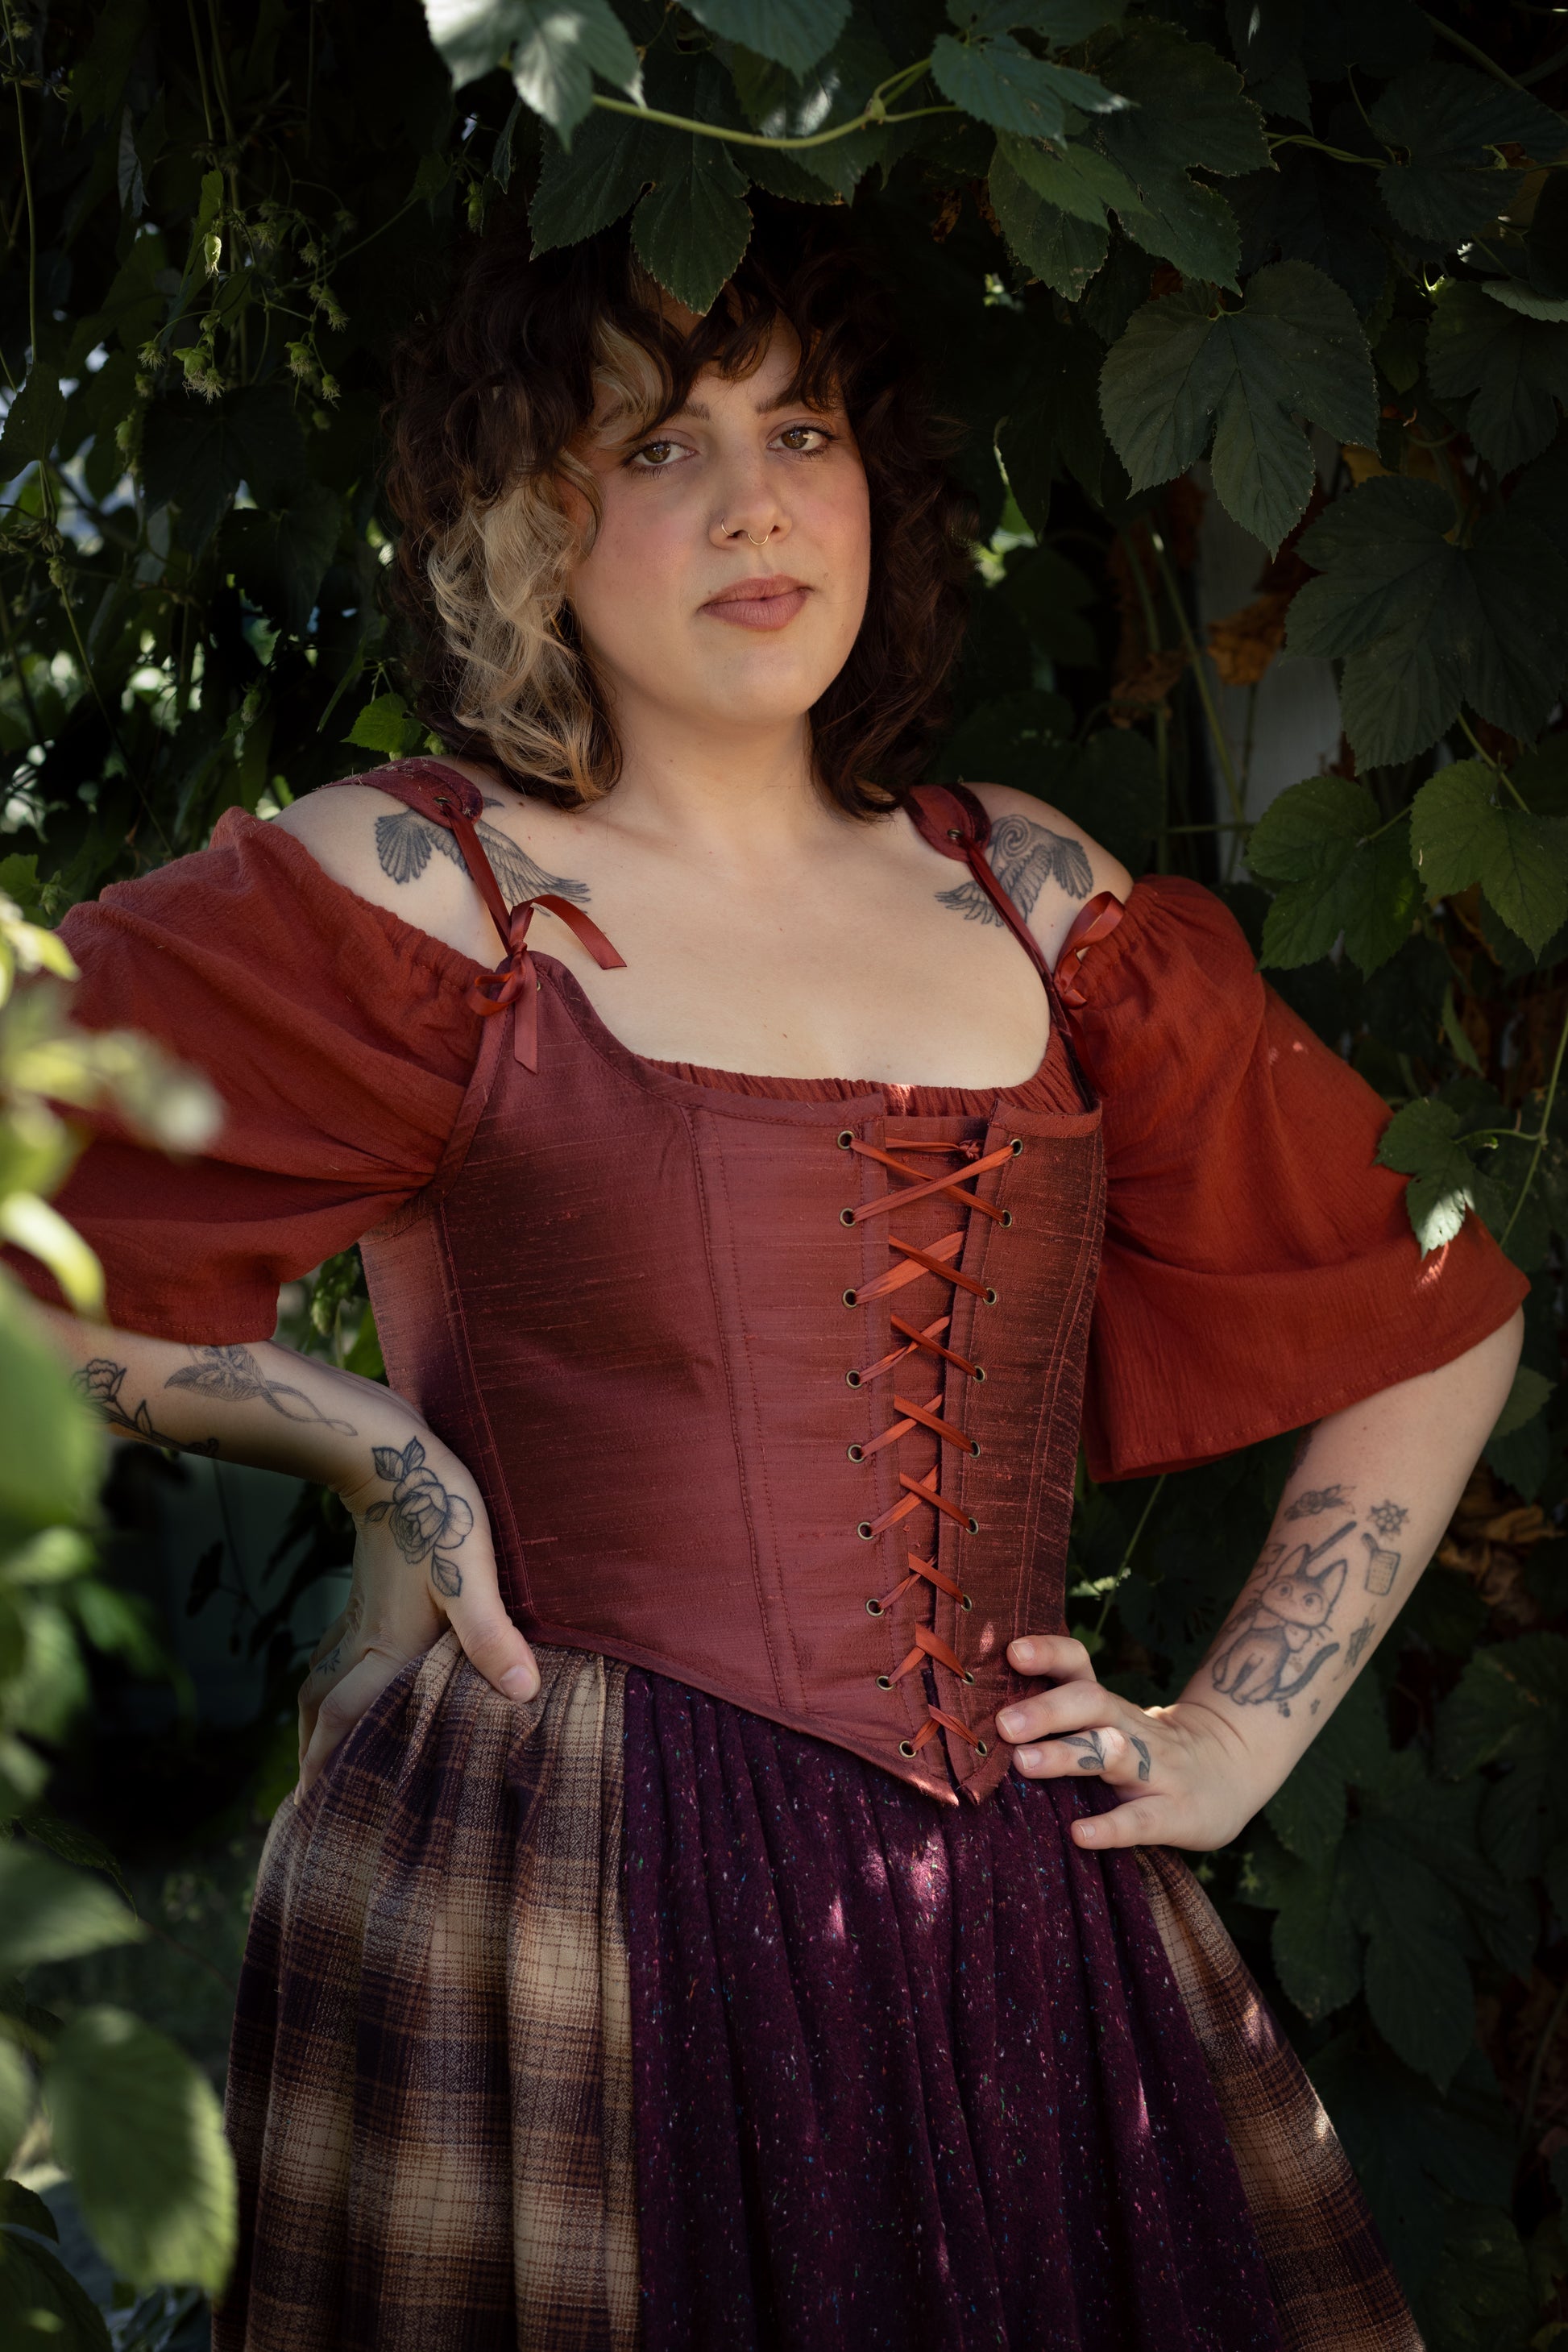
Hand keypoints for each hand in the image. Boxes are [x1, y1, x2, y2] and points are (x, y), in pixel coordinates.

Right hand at [295, 1411, 537, 1795]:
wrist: (389, 1451)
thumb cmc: (436, 1511)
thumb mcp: (472, 1574)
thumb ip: (491, 1636)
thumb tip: (523, 1694)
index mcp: (385, 1647)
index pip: (342, 1725)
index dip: (325, 1772)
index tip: (310, 1818)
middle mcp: (361, 1639)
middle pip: (320, 1712)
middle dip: (312, 1760)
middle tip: (307, 1805)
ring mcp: (356, 1616)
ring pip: (321, 1683)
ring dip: (317, 1723)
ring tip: (318, 1755)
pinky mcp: (363, 1594)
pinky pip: (335, 1656)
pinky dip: (330, 1684)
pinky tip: (347, 1682)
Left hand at [997, 1634, 1264, 1851]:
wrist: (1230, 1770)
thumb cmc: (1146, 1748)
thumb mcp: (1108, 1722)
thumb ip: (1058, 1717)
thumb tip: (975, 1716)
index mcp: (1107, 1706)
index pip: (1078, 1665)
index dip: (1048, 1653)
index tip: (1011, 1652)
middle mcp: (1129, 1728)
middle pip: (1091, 1703)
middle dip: (1046, 1709)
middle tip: (1002, 1724)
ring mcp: (1155, 1769)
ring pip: (1112, 1752)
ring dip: (1068, 1755)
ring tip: (1024, 1763)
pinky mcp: (1176, 1814)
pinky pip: (1142, 1820)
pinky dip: (1110, 1827)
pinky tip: (1079, 1834)